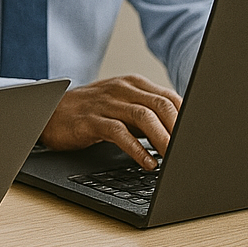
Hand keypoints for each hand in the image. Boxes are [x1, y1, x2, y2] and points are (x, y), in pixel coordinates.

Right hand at [40, 74, 181, 168]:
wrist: (48, 112)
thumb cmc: (92, 113)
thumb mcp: (122, 108)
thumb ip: (148, 115)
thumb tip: (181, 133)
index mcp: (133, 83)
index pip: (170, 97)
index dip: (188, 119)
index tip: (199, 139)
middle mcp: (121, 88)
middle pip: (161, 105)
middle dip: (180, 130)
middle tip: (190, 151)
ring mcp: (105, 103)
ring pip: (143, 117)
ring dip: (163, 140)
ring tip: (174, 158)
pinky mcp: (90, 120)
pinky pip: (119, 133)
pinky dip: (137, 149)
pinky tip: (148, 163)